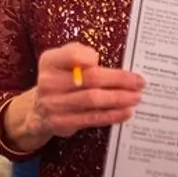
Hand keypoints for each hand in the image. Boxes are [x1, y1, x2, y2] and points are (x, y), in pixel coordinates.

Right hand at [30, 43, 144, 138]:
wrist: (38, 110)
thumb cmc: (60, 78)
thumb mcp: (62, 60)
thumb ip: (78, 53)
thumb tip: (96, 59)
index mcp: (50, 62)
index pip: (70, 55)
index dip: (85, 56)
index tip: (100, 59)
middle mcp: (49, 82)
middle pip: (90, 78)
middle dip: (118, 80)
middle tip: (139, 82)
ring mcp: (54, 104)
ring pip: (93, 100)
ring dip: (119, 99)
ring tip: (136, 97)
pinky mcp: (63, 123)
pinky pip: (92, 118)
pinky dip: (112, 115)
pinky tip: (126, 111)